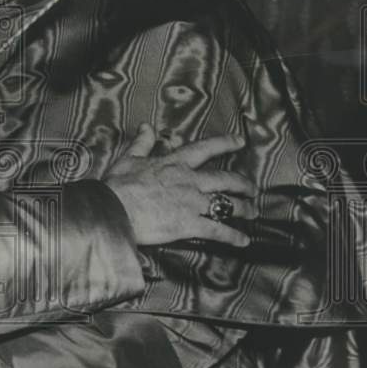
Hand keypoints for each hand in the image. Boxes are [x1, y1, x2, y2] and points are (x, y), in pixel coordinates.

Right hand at [105, 123, 257, 246]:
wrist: (113, 210)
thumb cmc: (118, 186)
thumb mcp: (129, 158)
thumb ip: (142, 142)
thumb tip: (146, 127)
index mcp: (174, 163)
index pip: (205, 149)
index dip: (225, 144)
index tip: (240, 142)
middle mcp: (189, 181)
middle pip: (225, 179)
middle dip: (242, 184)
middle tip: (252, 188)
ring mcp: (191, 203)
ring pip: (226, 204)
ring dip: (243, 209)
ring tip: (252, 213)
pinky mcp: (190, 224)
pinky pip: (218, 230)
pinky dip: (233, 236)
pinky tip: (242, 240)